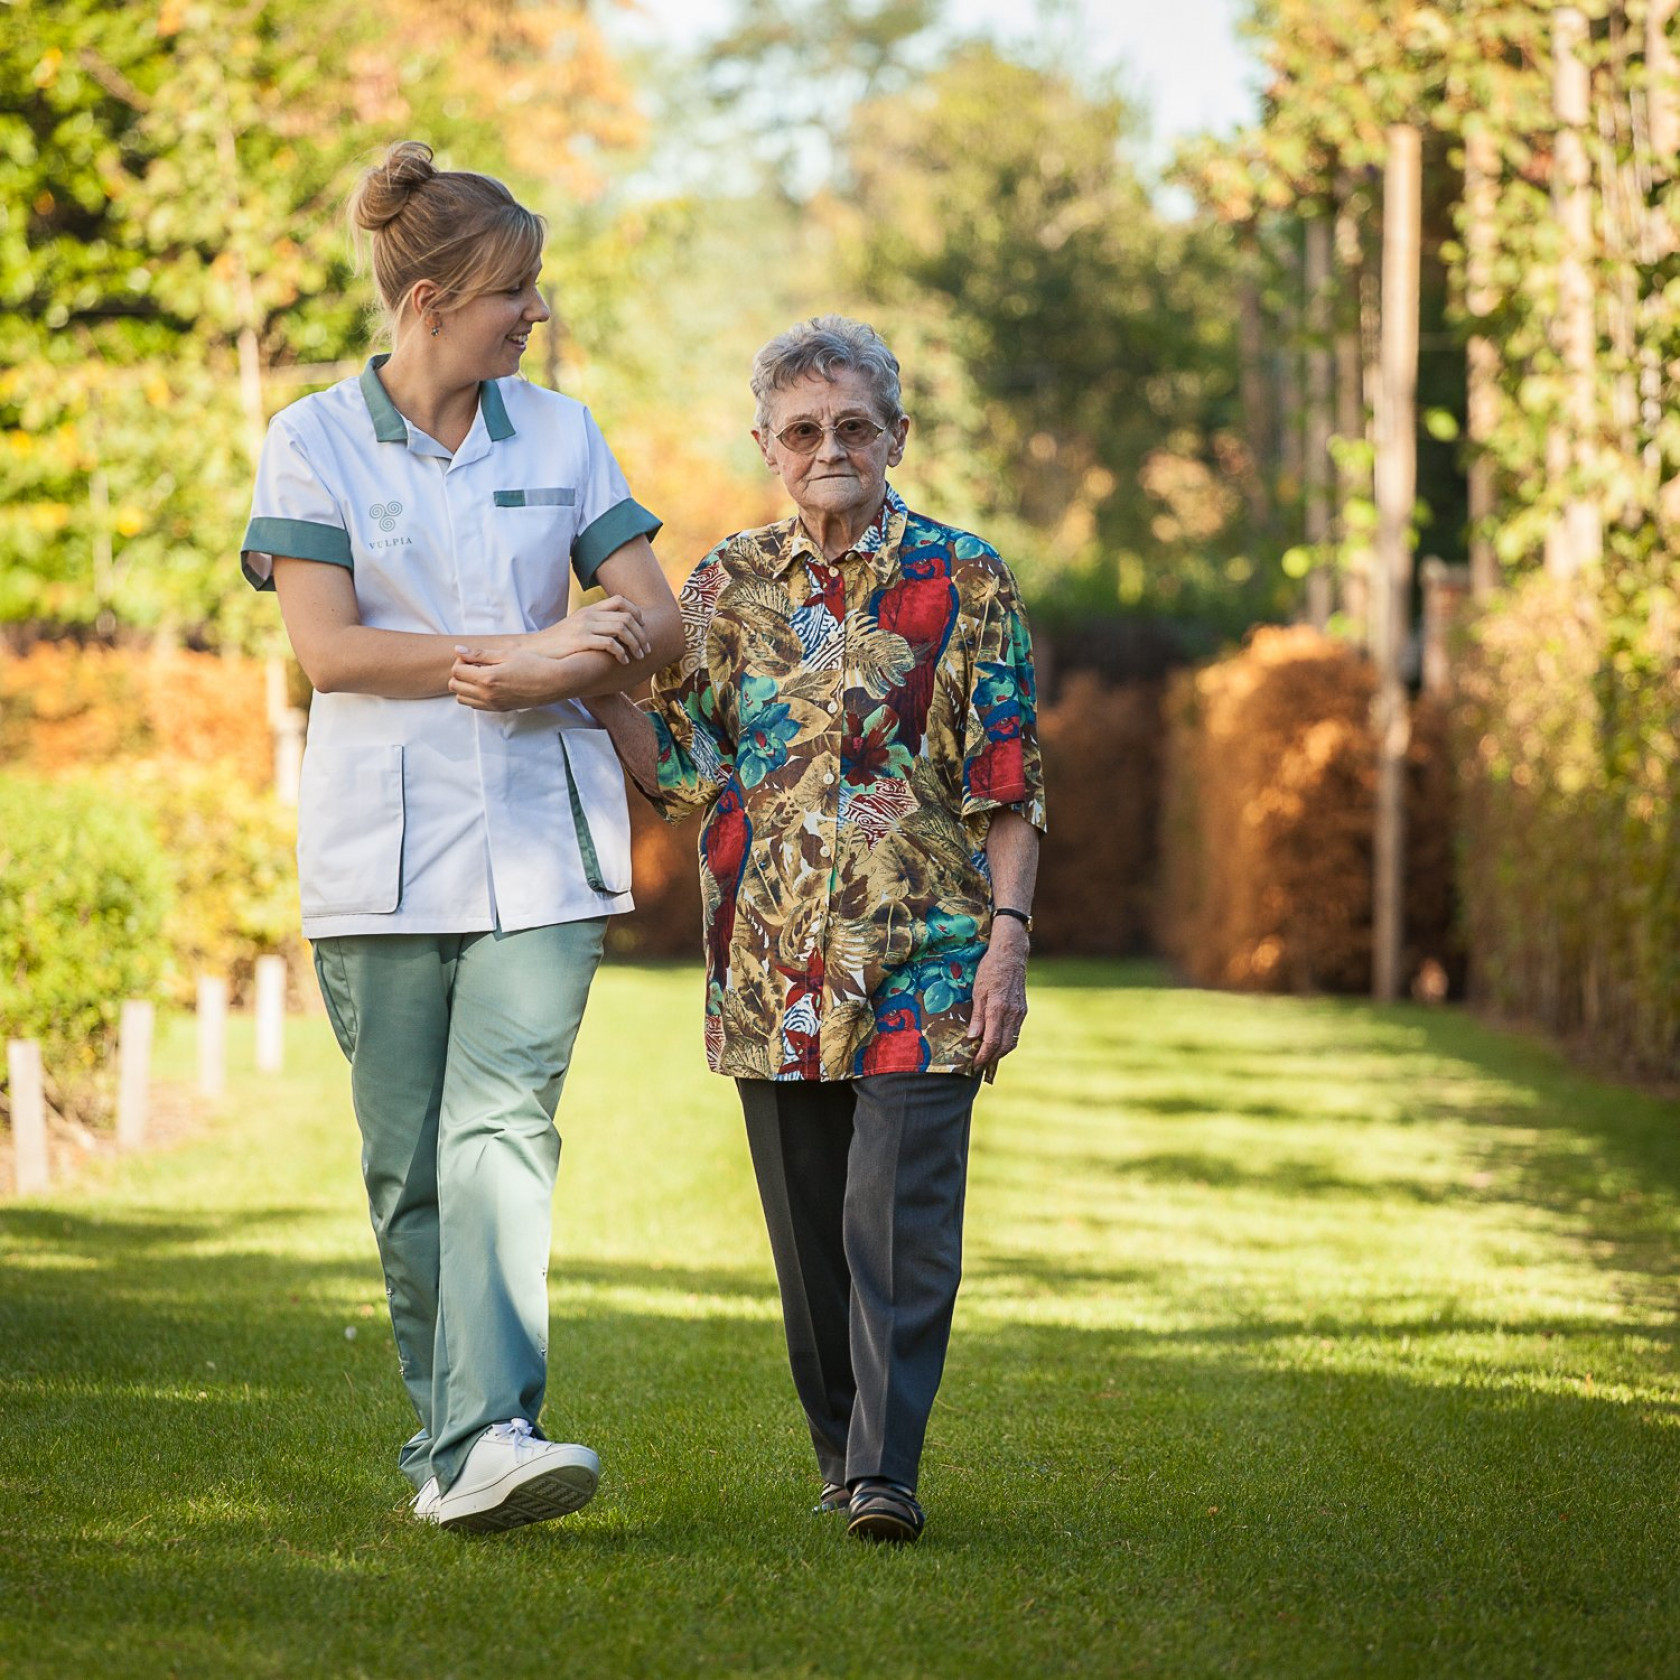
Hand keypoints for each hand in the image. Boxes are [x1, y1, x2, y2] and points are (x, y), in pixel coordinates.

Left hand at [449, 646, 576, 710]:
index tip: (474, 656)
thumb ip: (480, 654)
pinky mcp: (500, 709)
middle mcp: (487, 695)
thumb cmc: (534, 664)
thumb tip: (458, 650)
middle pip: (455, 686)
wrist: (555, 683)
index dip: (461, 660)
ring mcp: (493, 704)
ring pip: (462, 699)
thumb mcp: (507, 654)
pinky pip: (475, 706)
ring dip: (465, 686)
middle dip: (460, 673)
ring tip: (480, 675)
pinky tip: (489, 685)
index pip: (457, 670)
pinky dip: (474, 696)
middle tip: (475, 665)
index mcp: (487, 678)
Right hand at [530, 597, 651, 664]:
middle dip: (641, 634)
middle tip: (646, 649)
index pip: (620, 600)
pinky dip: (621, 652)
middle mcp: (589, 615)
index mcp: (589, 610)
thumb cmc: (557, 644)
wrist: (535, 651)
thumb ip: (593, 625)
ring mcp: (585, 627)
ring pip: (622, 628)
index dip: (636, 612)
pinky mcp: (581, 641)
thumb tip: (613, 632)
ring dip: (635, 643)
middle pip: (626, 616)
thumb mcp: (576, 628)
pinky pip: (610, 643)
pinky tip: (624, 661)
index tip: (642, 628)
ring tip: (638, 656)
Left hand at [967, 917, 1028, 1070]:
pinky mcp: (1023, 1010)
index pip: (992, 1042)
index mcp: (999, 1009)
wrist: (1011, 955)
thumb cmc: (990, 969)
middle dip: (991, 1059)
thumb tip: (972, 1037)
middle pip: (1003, 1046)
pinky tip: (997, 1043)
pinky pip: (1015, 1033)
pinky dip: (1006, 1042)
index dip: (983, 1056)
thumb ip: (977, 1016)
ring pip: (1011, 1041)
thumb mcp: (978, 990)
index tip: (974, 1064)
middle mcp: (1012, 1014)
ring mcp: (1020, 1013)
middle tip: (978, 1066)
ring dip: (999, 1053)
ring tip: (986, 1058)